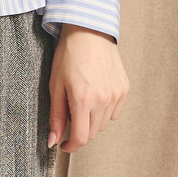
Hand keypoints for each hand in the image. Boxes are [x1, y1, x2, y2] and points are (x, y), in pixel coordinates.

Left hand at [47, 24, 129, 153]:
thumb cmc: (68, 54)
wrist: (88, 30)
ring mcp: (116, 94)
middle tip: (70, 113)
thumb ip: (56, 115)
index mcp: (83, 99)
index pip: (81, 138)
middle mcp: (103, 100)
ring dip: (92, 120)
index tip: (64, 145)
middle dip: (79, 130)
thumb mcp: (55, 84)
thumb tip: (53, 140)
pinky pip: (115, 111)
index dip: (71, 146)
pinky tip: (96, 94)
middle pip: (92, 133)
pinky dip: (105, 110)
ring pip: (104, 124)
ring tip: (82, 99)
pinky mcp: (124, 89)